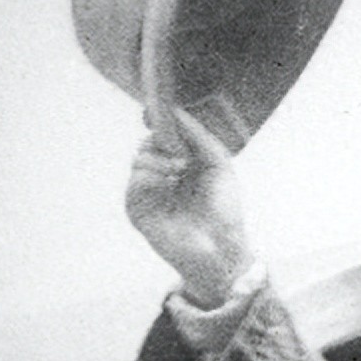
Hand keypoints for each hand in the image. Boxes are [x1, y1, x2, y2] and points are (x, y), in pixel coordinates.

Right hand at [126, 107, 255, 307]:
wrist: (223, 248)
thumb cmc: (225, 209)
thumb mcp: (218, 163)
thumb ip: (197, 135)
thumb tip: (174, 112)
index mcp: (181, 165)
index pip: (162, 136)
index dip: (159, 122)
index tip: (159, 112)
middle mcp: (162, 178)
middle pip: (147, 144)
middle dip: (162, 140)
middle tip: (182, 150)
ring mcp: (149, 195)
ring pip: (139, 160)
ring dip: (159, 158)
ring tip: (181, 169)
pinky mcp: (139, 213)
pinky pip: (134, 183)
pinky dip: (151, 176)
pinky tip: (170, 181)